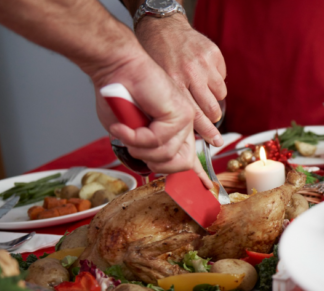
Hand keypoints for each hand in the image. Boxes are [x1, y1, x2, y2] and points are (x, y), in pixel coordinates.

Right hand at [90, 48, 212, 188]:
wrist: (116, 68)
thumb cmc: (117, 97)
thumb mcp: (129, 131)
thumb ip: (143, 148)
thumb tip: (151, 164)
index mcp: (175, 131)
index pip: (191, 159)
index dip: (198, 176)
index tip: (207, 188)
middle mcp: (184, 127)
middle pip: (180, 164)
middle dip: (153, 162)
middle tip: (133, 145)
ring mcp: (184, 120)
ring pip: (166, 155)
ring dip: (138, 147)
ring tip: (125, 129)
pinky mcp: (180, 113)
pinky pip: (157, 141)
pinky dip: (135, 136)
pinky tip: (124, 126)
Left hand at [136, 15, 226, 146]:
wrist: (162, 27)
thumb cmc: (157, 59)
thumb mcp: (158, 83)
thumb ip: (171, 103)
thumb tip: (186, 129)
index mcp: (174, 83)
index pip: (195, 114)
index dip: (207, 131)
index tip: (216, 142)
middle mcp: (190, 73)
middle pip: (211, 107)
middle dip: (213, 117)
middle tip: (212, 119)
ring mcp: (204, 63)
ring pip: (220, 94)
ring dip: (214, 98)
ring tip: (203, 93)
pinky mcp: (213, 54)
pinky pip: (222, 77)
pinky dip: (215, 80)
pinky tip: (204, 75)